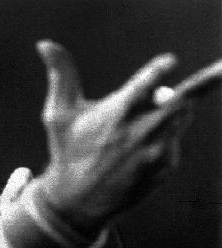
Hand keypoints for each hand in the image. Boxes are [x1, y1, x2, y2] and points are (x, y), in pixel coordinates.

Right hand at [35, 40, 221, 233]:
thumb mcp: (58, 115)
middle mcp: (143, 130)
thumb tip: (43, 42)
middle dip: (206, 81)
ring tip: (148, 118)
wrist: (77, 203)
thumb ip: (60, 74)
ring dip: (175, 109)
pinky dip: (163, 138)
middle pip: (184, 99)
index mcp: (119, 111)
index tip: (169, 61)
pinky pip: (173, 143)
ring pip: (181, 118)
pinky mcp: (165, 168)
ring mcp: (157, 151)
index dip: (161, 68)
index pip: (149, 80)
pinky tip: (137, 152)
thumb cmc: (66, 154)